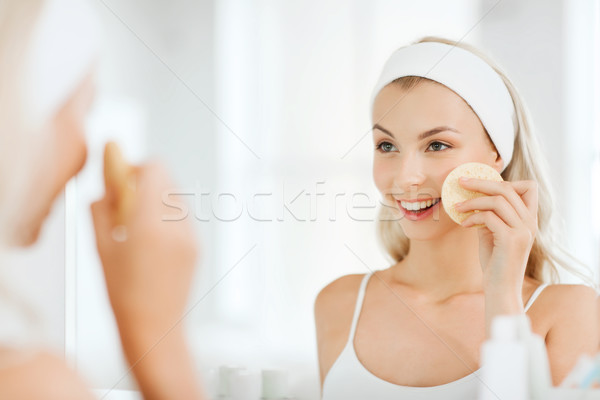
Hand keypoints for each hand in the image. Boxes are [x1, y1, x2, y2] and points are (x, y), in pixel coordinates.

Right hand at [90, 161, 197, 335]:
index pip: (154, 169)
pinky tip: (151, 240)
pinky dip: (167, 217)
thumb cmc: (122, 293)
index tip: (121, 176)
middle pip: (166, 180)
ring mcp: (190, 236)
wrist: (154, 326)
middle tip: (125, 201)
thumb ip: (100, 211)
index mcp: (150, 223)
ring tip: (137, 225)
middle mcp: (176, 225)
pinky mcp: (196, 246)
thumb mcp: (100, 249)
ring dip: (157, 199)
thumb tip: (103, 188)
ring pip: (175, 198)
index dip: (136, 167)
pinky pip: (182, 218)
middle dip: (145, 183)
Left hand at [454, 178, 537, 289]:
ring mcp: (522, 231)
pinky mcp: (510, 240)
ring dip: (472, 200)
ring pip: (497, 200)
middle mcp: (530, 223)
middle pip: (507, 188)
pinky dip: (472, 217)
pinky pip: (488, 217)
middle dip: (481, 182)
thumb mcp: (492, 234)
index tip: (484, 185)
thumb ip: (489, 216)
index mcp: (529, 220)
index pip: (529, 187)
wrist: (500, 289)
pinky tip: (464, 224)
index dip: (507, 181)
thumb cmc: (495, 263)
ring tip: (457, 207)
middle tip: (461, 182)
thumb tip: (473, 199)